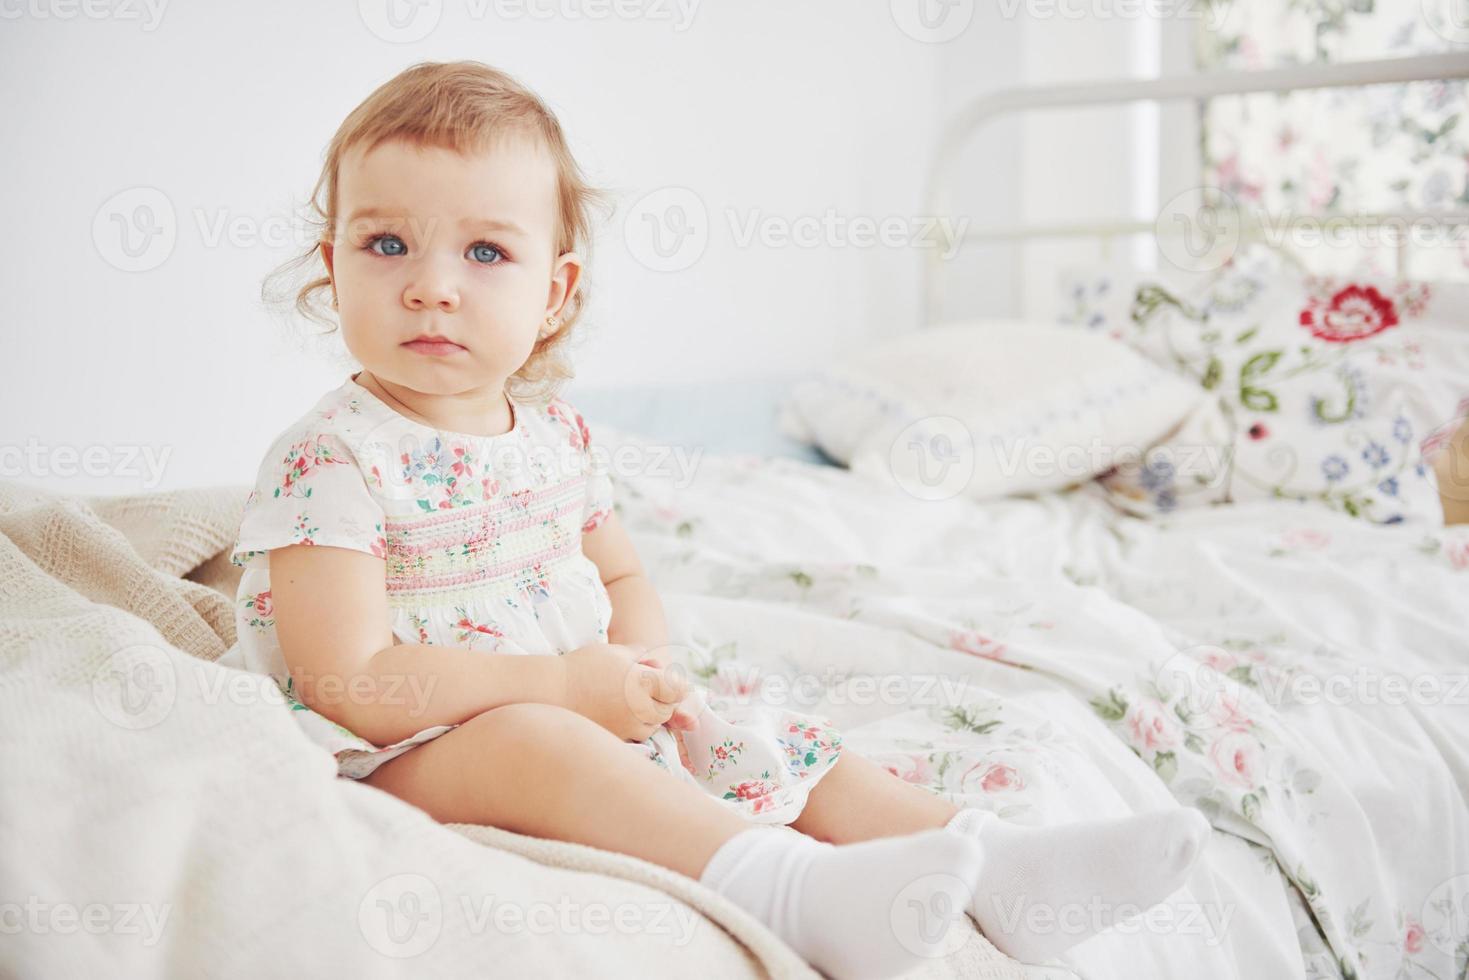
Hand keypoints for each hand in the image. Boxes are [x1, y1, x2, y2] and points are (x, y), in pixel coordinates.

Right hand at [559, 643, 688, 741]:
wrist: (551, 691)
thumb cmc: (582, 666)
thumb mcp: (613, 652)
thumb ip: (638, 654)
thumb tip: (652, 661)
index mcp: (643, 682)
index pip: (676, 689)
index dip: (678, 686)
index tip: (676, 684)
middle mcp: (640, 708)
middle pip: (667, 709)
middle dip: (666, 701)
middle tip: (657, 692)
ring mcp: (628, 726)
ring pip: (653, 725)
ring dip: (652, 715)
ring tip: (637, 702)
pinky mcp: (616, 738)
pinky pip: (636, 735)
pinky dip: (637, 727)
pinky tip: (623, 715)